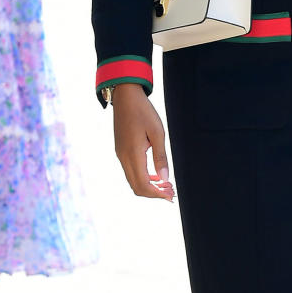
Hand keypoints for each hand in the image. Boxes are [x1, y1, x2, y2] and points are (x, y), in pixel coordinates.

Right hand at [111, 84, 174, 200]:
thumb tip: (165, 178)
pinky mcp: (120, 151)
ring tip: (166, 184)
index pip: (143, 185)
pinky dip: (144, 178)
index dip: (158, 194)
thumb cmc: (143, 112)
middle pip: (137, 187)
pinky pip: (131, 172)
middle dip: (154, 193)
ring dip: (149, 186)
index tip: (171, 195)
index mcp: (133, 154)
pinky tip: (156, 174)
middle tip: (171, 192)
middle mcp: (123, 157)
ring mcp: (120, 155)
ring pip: (133, 181)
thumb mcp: (157, 133)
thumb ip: (161, 157)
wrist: (125, 97)